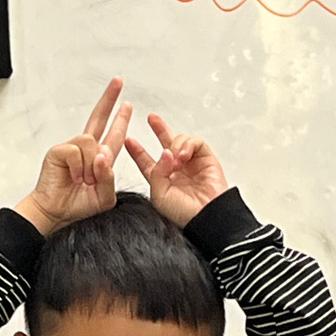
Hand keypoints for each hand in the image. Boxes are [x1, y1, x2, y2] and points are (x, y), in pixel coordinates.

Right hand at [15, 77, 131, 235]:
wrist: (54, 212)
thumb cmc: (76, 205)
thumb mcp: (104, 197)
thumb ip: (109, 178)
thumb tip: (103, 156)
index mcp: (99, 158)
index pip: (114, 134)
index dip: (120, 118)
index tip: (126, 104)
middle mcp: (86, 149)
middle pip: (99, 118)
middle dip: (109, 99)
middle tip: (118, 82)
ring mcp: (71, 148)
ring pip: (91, 142)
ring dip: (91, 166)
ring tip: (83, 180)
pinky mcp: (58, 150)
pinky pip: (76, 151)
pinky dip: (77, 167)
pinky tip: (72, 176)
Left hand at [125, 113, 228, 227]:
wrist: (206, 217)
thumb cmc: (183, 213)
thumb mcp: (159, 194)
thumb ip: (156, 172)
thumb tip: (165, 152)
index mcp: (162, 180)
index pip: (147, 161)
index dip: (137, 150)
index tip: (128, 140)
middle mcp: (176, 169)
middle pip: (165, 143)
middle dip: (159, 129)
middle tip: (152, 118)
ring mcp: (191, 163)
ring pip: (180, 140)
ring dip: (175, 144)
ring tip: (176, 158)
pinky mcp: (206, 158)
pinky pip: (196, 142)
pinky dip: (188, 144)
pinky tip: (184, 155)